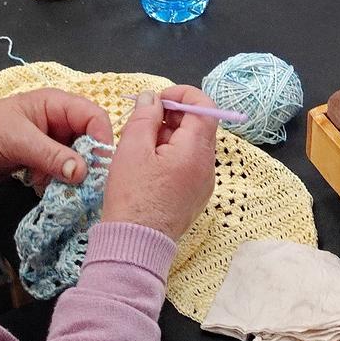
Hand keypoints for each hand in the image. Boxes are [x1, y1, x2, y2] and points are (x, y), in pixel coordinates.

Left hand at [0, 87, 113, 189]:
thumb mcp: (20, 141)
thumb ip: (51, 155)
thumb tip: (81, 172)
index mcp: (58, 104)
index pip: (94, 117)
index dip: (102, 139)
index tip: (100, 166)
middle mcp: (61, 121)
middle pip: (90, 139)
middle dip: (87, 161)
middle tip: (82, 183)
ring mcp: (55, 140)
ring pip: (78, 157)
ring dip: (70, 174)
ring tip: (55, 185)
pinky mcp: (47, 157)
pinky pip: (63, 169)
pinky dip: (57, 180)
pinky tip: (41, 185)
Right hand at [101, 86, 217, 241]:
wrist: (134, 245)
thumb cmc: (132, 197)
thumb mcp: (132, 149)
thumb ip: (145, 117)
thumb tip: (152, 97)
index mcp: (196, 151)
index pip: (205, 107)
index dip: (183, 95)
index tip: (159, 100)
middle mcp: (207, 166)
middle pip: (199, 126)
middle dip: (173, 116)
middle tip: (144, 122)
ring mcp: (203, 183)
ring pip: (192, 146)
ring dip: (170, 136)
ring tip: (141, 146)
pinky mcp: (195, 196)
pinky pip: (189, 165)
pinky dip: (172, 155)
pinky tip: (148, 165)